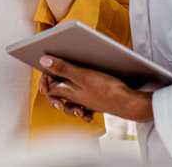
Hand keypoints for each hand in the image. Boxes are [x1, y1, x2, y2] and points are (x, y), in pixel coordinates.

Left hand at [38, 55, 153, 122]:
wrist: (128, 104)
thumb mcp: (82, 75)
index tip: (47, 68)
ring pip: (71, 103)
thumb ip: (63, 68)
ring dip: (68, 102)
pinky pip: (87, 108)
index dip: (45, 79)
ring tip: (68, 96)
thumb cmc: (106, 89)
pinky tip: (85, 111)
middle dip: (53, 91)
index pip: (49, 88)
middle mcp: (76, 98)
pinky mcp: (97, 102)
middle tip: (55, 84)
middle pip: (58, 96)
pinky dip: (85, 109)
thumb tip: (43, 61)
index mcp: (69, 91)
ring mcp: (87, 101)